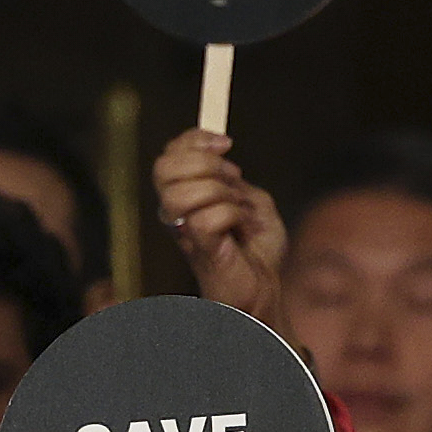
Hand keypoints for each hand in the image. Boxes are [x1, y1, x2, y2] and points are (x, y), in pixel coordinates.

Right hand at [154, 130, 286, 329]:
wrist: (266, 291)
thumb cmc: (256, 253)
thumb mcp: (252, 202)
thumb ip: (234, 178)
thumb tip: (222, 153)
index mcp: (185, 197)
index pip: (170, 154)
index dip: (194, 140)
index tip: (226, 143)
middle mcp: (176, 213)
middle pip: (165, 167)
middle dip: (207, 164)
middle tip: (235, 180)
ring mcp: (184, 230)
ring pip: (182, 192)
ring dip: (221, 193)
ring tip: (239, 210)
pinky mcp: (199, 248)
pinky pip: (208, 216)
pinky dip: (233, 215)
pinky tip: (241, 229)